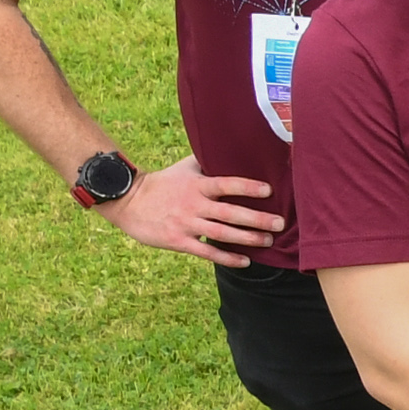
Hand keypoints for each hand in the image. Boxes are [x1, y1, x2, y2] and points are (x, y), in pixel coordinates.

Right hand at [111, 157, 281, 263]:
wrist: (128, 201)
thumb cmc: (163, 183)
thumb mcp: (185, 168)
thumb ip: (208, 162)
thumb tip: (233, 148)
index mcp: (198, 185)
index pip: (227, 184)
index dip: (248, 187)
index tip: (269, 191)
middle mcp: (194, 204)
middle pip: (230, 213)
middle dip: (257, 219)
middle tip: (280, 223)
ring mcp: (186, 223)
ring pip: (222, 233)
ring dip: (247, 238)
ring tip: (268, 241)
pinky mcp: (178, 241)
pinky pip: (206, 251)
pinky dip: (226, 257)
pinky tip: (245, 261)